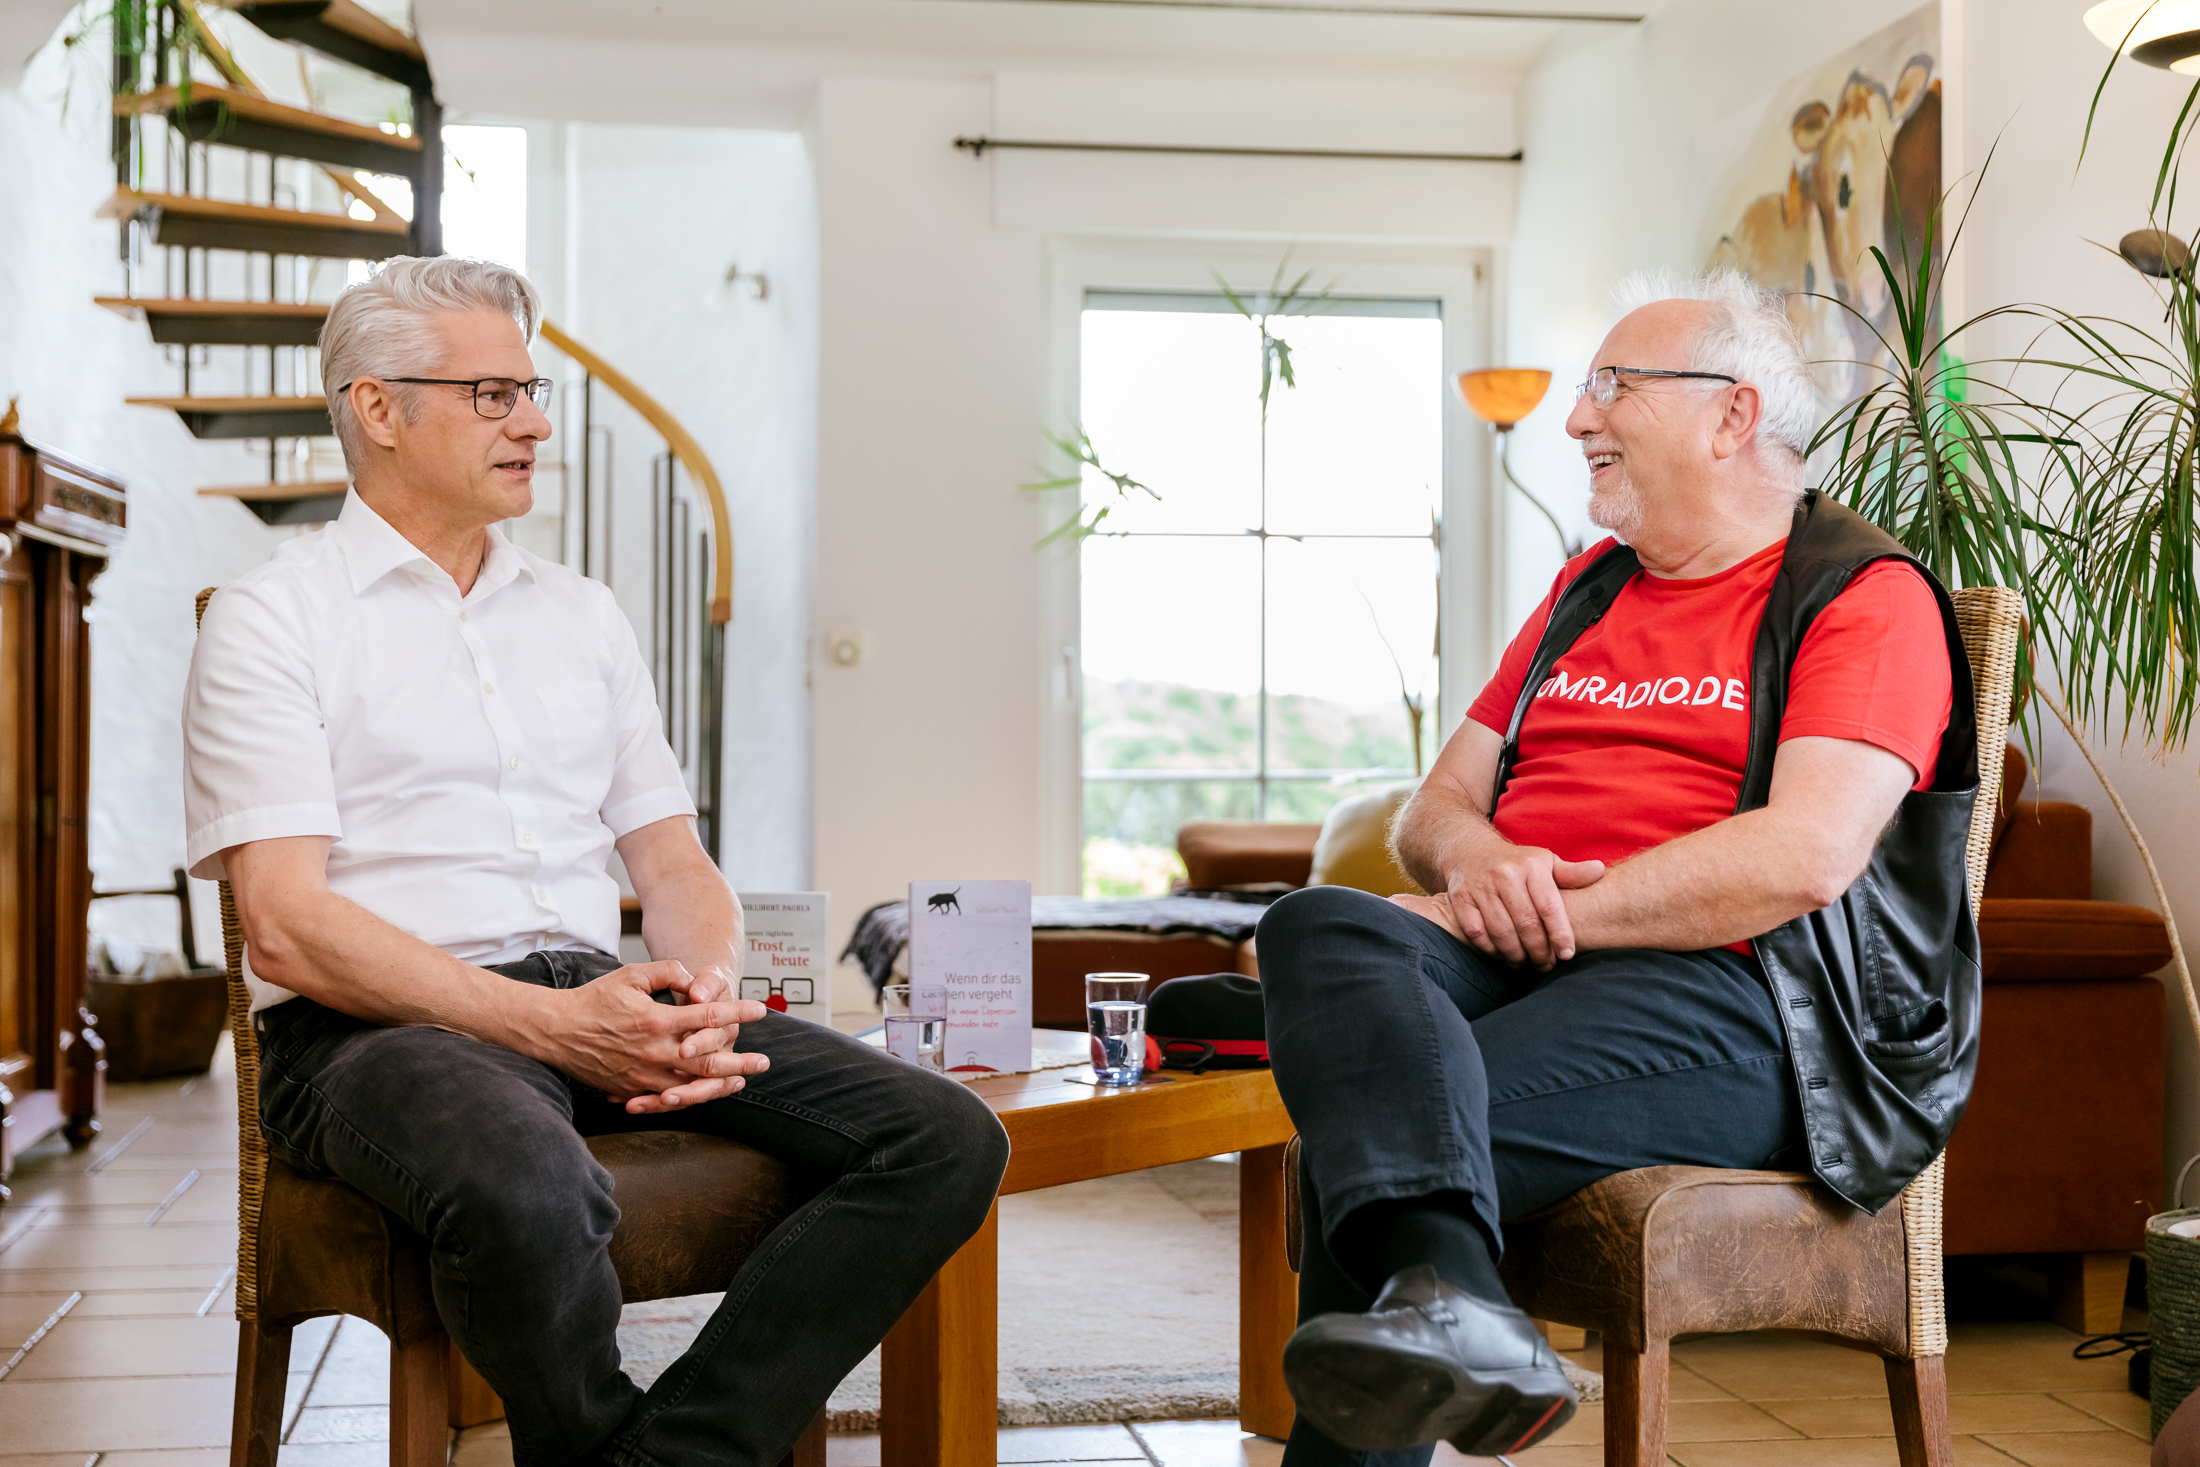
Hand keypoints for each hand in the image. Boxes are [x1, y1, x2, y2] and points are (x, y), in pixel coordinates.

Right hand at [526, 961, 769, 1112]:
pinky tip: (705, 1094)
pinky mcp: (632, 1089)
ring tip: (742, 1080)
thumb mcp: (631, 975)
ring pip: (691, 1086)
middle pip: (708, 1061)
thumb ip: (667, 972)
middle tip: (765, 1061)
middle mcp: (653, 1051)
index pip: (707, 1016)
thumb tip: (694, 981)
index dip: (737, 1012)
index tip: (761, 1010)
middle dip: (740, 1061)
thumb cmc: (595, 999)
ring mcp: (642, 1075)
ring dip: (720, 1084)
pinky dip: (690, 1098)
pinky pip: (666, 1099)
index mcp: (656, 1020)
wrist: (556, 1031)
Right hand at [1443, 845, 1607, 969]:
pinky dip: (1490, 949)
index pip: (1549, 907)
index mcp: (1531, 865)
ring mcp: (1479, 886)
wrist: (1470, 850)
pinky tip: (1501, 954)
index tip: (1566, 955)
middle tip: (1545, 965)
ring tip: (1524, 963)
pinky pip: (1476, 933)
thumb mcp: (1544, 862)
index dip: (1560, 934)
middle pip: (1526, 924)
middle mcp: (1504, 874)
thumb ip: (1571, 873)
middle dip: (1539, 951)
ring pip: (1501, 932)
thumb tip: (1600, 871)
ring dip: (1515, 955)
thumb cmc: (1516, 862)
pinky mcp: (1459, 898)